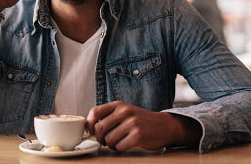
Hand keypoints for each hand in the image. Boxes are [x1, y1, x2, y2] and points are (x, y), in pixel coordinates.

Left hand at [86, 101, 200, 150]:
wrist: (164, 125)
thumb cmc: (140, 120)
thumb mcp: (124, 111)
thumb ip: (109, 115)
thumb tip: (89, 127)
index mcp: (118, 105)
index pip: (95, 113)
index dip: (89, 124)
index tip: (90, 131)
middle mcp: (124, 112)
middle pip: (99, 128)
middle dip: (99, 138)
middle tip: (104, 141)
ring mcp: (132, 123)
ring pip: (109, 139)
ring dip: (110, 145)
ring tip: (117, 143)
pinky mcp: (138, 136)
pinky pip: (120, 146)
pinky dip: (119, 148)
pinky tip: (124, 145)